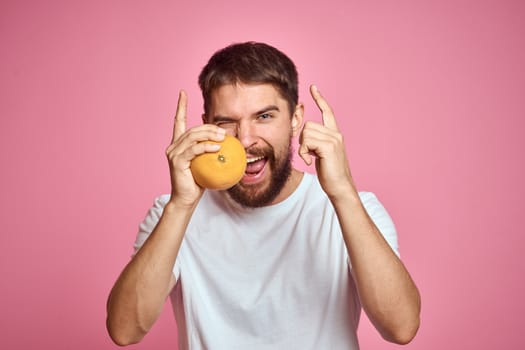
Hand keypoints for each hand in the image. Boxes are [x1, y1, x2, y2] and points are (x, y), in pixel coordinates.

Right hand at [165, 90, 225, 206]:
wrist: (187, 199)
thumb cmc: (199, 181)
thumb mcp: (207, 162)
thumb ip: (211, 149)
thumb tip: (225, 138)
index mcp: (178, 144)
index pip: (178, 121)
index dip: (180, 106)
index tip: (182, 92)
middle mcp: (173, 146)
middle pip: (192, 129)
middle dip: (208, 127)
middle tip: (224, 131)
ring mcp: (173, 153)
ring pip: (193, 137)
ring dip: (209, 135)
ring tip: (223, 137)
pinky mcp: (177, 161)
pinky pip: (194, 150)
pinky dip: (206, 147)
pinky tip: (217, 148)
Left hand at [298, 85, 356, 198]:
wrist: (340, 186)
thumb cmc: (330, 173)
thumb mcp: (322, 152)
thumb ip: (316, 140)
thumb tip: (305, 134)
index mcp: (335, 133)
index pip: (327, 111)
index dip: (320, 99)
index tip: (313, 87)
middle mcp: (336, 133)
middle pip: (308, 125)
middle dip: (302, 139)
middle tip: (308, 153)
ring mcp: (334, 139)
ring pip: (306, 133)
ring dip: (303, 147)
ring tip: (311, 157)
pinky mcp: (328, 147)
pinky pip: (306, 142)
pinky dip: (304, 153)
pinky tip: (310, 161)